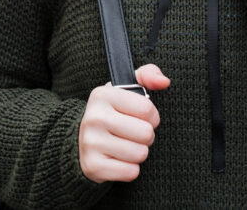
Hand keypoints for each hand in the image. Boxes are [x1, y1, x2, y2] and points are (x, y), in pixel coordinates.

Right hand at [78, 64, 170, 182]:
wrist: (82, 142)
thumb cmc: (113, 113)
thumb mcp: (127, 89)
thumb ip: (148, 75)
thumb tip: (164, 82)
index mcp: (102, 95)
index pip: (147, 109)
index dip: (152, 116)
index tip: (142, 118)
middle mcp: (94, 117)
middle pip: (146, 133)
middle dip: (146, 136)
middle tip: (134, 134)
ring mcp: (90, 142)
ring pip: (140, 154)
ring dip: (139, 152)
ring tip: (126, 146)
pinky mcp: (93, 166)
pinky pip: (130, 172)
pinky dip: (130, 169)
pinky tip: (119, 160)